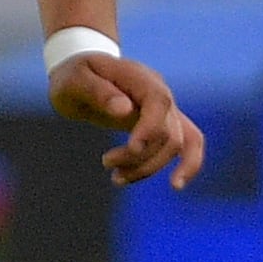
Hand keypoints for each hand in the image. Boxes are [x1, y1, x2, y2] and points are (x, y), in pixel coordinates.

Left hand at [52, 52, 205, 188]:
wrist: (81, 77)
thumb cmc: (74, 76)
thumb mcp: (73, 80)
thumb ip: (97, 92)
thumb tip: (124, 110)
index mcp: (138, 77)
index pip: (159, 102)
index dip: (151, 128)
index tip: (132, 148)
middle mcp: (159, 91)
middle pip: (167, 131)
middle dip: (139, 156)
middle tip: (106, 162)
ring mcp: (165, 109)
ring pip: (175, 144)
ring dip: (149, 167)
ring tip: (117, 178)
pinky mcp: (163, 124)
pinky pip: (189, 143)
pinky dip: (189, 164)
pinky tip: (177, 185)